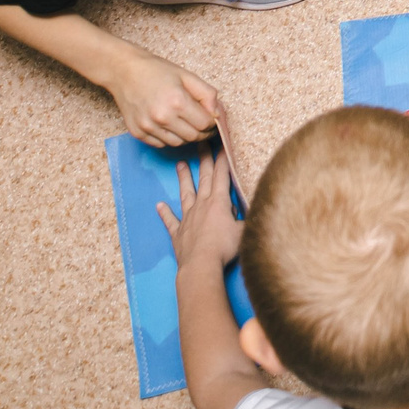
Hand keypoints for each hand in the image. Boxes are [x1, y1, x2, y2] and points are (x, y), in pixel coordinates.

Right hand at [110, 48, 220, 146]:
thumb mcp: (187, 76)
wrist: (123, 71)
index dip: (213, 123)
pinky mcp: (137, 133)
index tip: (213, 119)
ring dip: (186, 136)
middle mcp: (162, 117)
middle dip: (202, 131)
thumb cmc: (156, 71)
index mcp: (177, 101)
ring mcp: (148, 127)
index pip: (205, 124)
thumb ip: (207, 94)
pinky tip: (169, 124)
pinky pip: (161, 144)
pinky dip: (169, 138)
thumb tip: (217, 113)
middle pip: (193, 137)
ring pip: (178, 143)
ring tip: (185, 121)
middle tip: (203, 123)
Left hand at [155, 144, 243, 274]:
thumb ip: (246, 217)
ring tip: (180, 165)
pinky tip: (159, 205)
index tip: (222, 144)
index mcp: (218, 202)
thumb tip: (248, 209)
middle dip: (204, 159)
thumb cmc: (225, 248)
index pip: (221, 175)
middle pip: (203, 178)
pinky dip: (165, 213)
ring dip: (183, 179)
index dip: (223, 159)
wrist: (201, 265)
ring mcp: (188, 218)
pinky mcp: (178, 232)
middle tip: (201, 144)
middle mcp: (202, 205)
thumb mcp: (244, 230)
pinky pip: (171, 220)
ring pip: (185, 194)